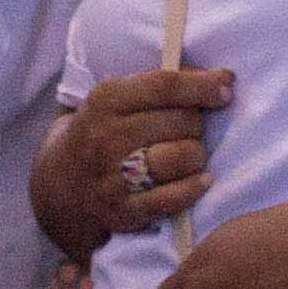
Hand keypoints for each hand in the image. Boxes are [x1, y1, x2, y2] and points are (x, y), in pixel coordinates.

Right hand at [44, 68, 232, 258]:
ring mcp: (112, 177)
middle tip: (191, 127)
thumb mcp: (120, 96)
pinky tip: (203, 180)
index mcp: (106, 99)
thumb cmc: (105, 129)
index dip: (202, 85)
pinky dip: (193, 188)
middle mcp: (106, 137)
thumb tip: (222, 78)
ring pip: (180, 158)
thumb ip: (164, 83)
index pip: (164, 86)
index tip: (226, 86)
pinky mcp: (122, 211)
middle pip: (180, 122)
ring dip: (196, 155)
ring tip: (191, 153)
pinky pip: (171, 199)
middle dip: (196, 122)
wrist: (61, 183)